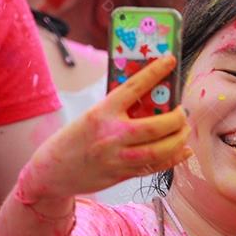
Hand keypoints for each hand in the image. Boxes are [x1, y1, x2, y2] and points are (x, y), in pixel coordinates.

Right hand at [20, 55, 191, 200]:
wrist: (51, 172)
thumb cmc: (72, 139)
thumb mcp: (91, 117)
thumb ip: (117, 111)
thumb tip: (151, 101)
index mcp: (101, 113)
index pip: (133, 87)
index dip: (155, 72)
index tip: (170, 61)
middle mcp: (110, 136)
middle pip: (155, 127)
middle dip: (176, 118)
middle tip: (183, 111)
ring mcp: (116, 158)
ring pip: (159, 150)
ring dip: (178, 139)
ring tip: (184, 129)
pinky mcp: (120, 175)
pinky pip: (153, 167)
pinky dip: (172, 158)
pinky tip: (183, 150)